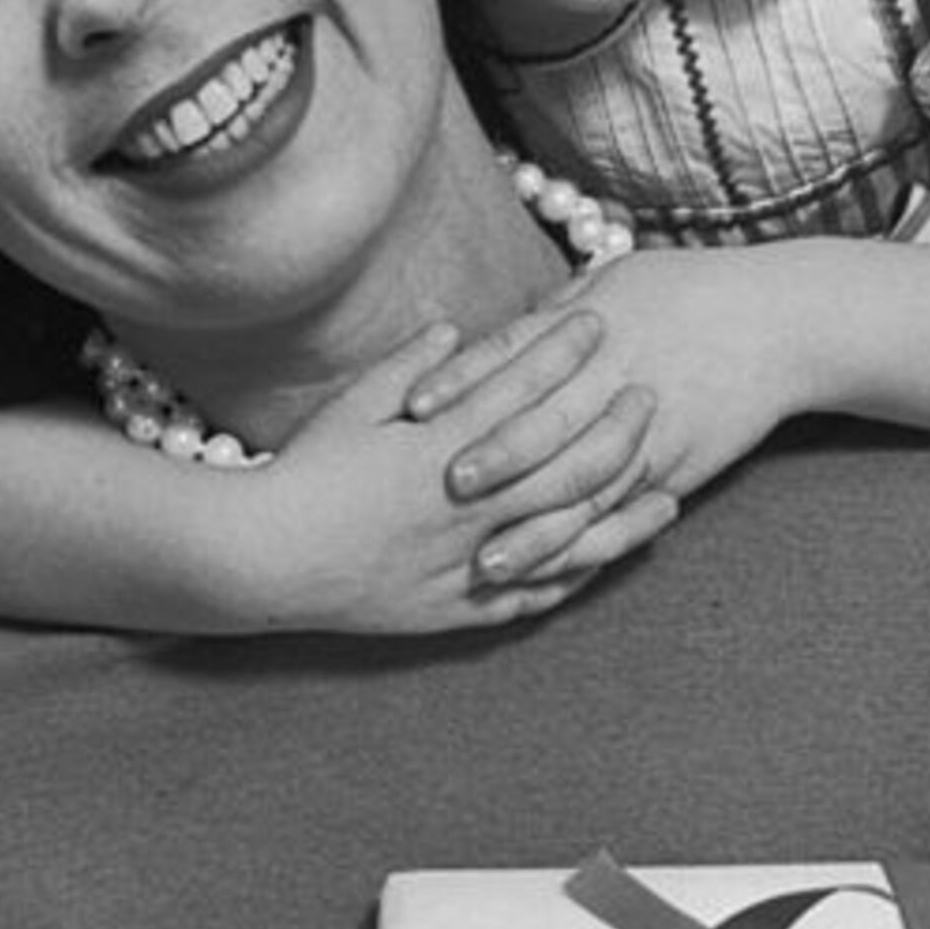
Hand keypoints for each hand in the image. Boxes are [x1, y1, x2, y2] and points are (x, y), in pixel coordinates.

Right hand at [238, 310, 663, 632]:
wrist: (265, 559)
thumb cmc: (303, 475)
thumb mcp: (350, 409)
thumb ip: (407, 367)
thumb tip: (456, 327)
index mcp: (439, 448)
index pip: (518, 390)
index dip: (562, 353)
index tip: (597, 322)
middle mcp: (465, 506)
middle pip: (563, 460)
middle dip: (612, 423)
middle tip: (649, 392)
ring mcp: (468, 560)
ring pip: (566, 532)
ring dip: (620, 503)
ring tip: (664, 479)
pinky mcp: (461, 607)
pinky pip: (536, 591)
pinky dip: (579, 572)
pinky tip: (613, 554)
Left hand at [417, 252, 804, 573]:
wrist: (780, 323)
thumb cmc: (690, 291)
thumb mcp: (616, 282)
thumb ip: (552, 312)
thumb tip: (494, 331)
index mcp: (589, 324)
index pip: (513, 354)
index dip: (462, 380)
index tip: (415, 405)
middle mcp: (612, 379)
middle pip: (543, 422)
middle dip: (493, 458)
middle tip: (442, 488)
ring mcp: (646, 430)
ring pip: (580, 487)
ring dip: (532, 530)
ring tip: (485, 562)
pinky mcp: (673, 468)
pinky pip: (622, 517)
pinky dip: (583, 549)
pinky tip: (550, 576)